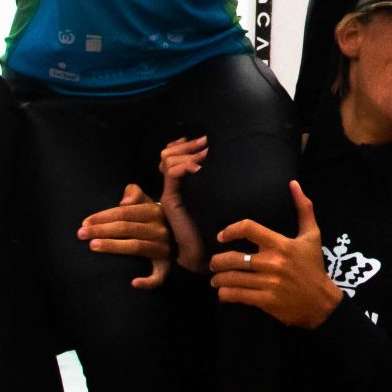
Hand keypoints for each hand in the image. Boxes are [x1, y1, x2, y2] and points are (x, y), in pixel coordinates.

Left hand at [77, 184, 172, 289]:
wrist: (181, 239)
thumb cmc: (154, 220)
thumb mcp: (147, 203)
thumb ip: (135, 194)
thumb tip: (123, 201)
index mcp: (155, 212)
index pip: (125, 213)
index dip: (104, 216)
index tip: (85, 222)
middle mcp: (160, 229)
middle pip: (127, 228)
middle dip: (102, 230)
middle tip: (80, 234)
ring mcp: (164, 249)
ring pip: (136, 247)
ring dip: (114, 247)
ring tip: (92, 246)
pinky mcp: (166, 267)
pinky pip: (159, 277)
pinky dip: (148, 281)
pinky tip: (133, 283)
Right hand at [159, 136, 209, 271]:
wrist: (205, 251)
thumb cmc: (215, 224)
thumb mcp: (215, 196)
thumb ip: (215, 180)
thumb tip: (224, 158)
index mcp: (180, 184)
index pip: (171, 155)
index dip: (185, 144)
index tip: (204, 140)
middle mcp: (172, 186)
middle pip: (167, 154)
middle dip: (188, 145)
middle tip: (206, 143)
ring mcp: (169, 193)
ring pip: (168, 160)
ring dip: (189, 154)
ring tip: (205, 156)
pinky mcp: (170, 201)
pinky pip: (172, 174)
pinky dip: (186, 167)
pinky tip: (200, 170)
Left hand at [207, 181, 342, 328]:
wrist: (321, 301)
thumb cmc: (314, 266)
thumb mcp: (312, 235)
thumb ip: (304, 208)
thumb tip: (294, 183)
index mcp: (281, 244)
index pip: (249, 228)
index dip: (230, 230)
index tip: (221, 236)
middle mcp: (273, 262)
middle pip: (233, 257)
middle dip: (217, 261)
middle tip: (213, 263)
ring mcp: (268, 283)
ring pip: (233, 278)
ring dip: (219, 279)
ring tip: (216, 279)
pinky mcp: (266, 301)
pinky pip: (238, 295)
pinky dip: (226, 294)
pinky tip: (224, 292)